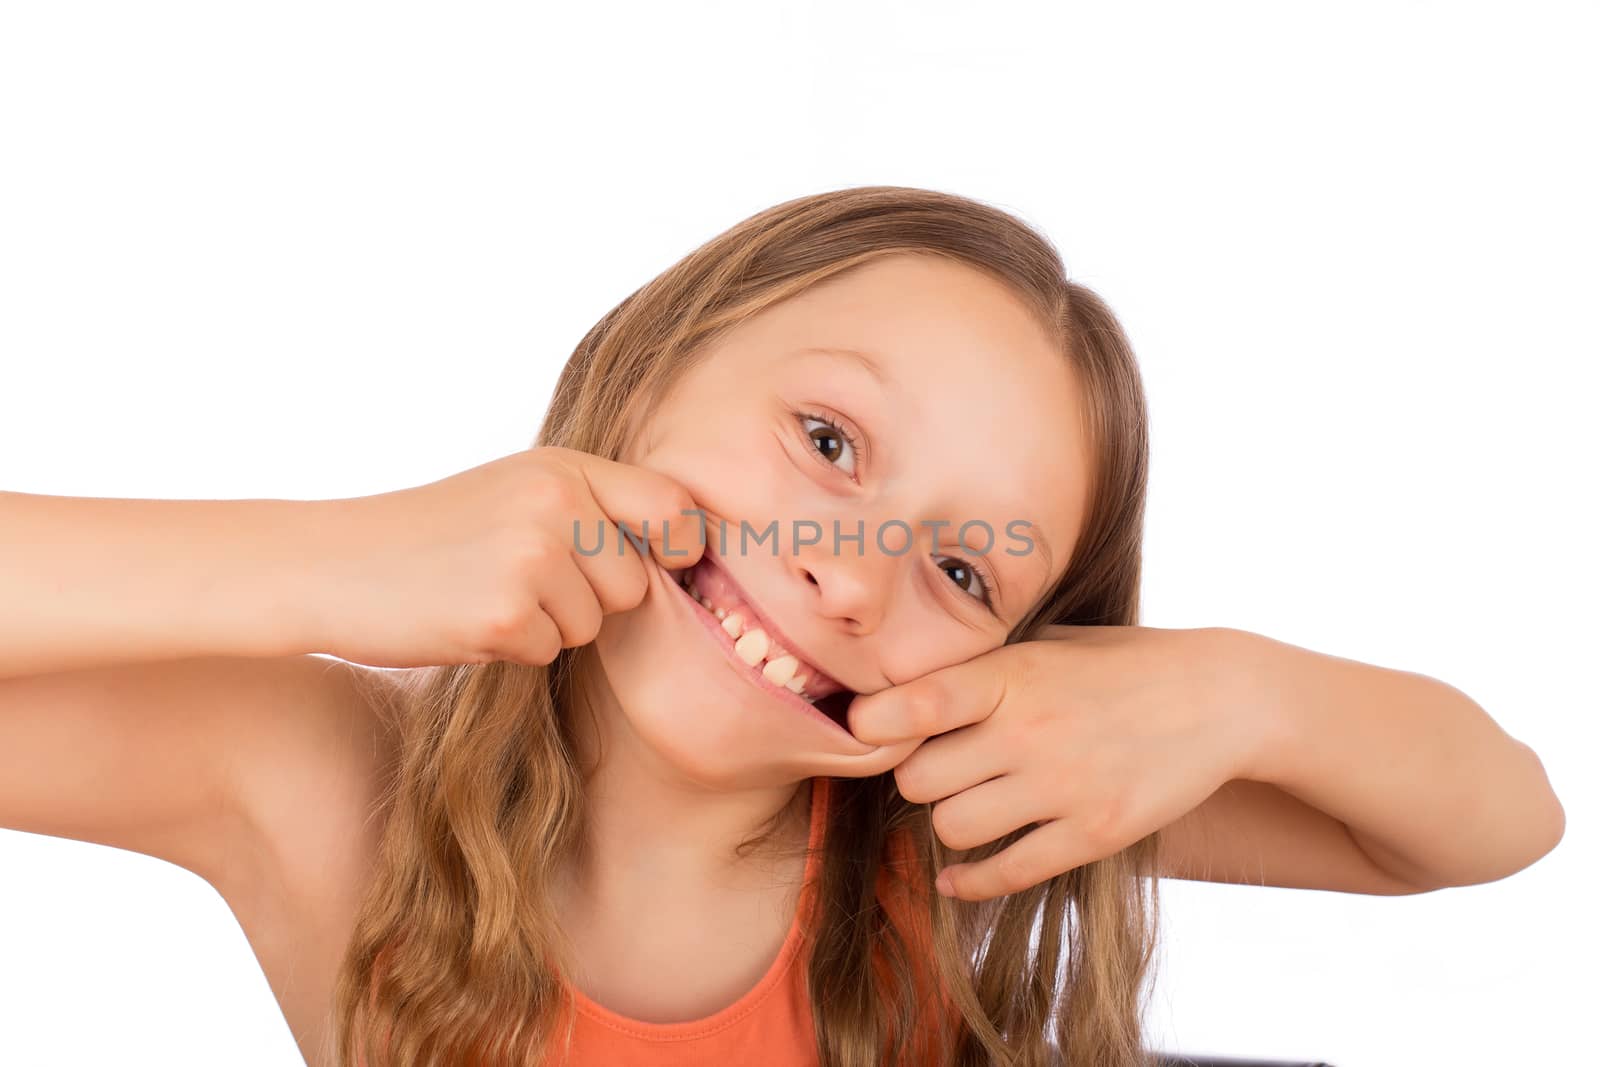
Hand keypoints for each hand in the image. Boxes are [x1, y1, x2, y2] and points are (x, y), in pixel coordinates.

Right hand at [312, 446, 703, 668]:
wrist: (331, 564)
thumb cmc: (434, 536)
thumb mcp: (516, 492)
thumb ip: (589, 507)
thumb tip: (685, 548)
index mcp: (563, 467)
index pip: (671, 505)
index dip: (679, 544)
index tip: (665, 561)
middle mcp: (555, 503)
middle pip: (633, 583)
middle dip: (591, 598)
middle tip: (520, 578)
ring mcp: (530, 557)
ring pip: (593, 625)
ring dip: (548, 625)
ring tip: (486, 592)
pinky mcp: (504, 613)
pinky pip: (548, 653)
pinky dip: (511, 648)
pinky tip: (464, 617)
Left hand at [844, 625, 1262, 900]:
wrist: (1221, 698)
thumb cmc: (1122, 663)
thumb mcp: (1049, 642)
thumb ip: (982, 665)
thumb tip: (896, 685)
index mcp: (1012, 673)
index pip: (914, 704)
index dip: (874, 724)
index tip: (867, 729)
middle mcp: (1029, 730)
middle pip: (917, 778)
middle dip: (917, 776)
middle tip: (939, 768)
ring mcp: (1063, 786)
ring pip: (951, 828)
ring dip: (950, 821)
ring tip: (970, 803)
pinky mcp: (1094, 833)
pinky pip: (1005, 873)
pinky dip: (970, 881)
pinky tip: (959, 876)